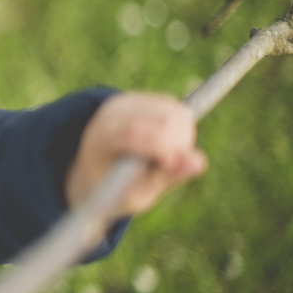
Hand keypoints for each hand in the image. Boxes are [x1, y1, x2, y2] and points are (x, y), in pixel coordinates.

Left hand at [65, 92, 207, 216]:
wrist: (94, 167)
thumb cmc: (114, 188)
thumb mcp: (134, 194)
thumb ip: (164, 177)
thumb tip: (198, 162)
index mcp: (100, 139)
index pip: (133, 133)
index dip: (161, 148)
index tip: (171, 166)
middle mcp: (111, 114)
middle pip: (161, 118)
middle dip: (179, 143)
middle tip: (171, 165)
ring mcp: (125, 102)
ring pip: (173, 110)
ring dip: (183, 136)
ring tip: (166, 158)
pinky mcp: (140, 98)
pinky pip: (174, 107)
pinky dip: (181, 128)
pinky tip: (166, 143)